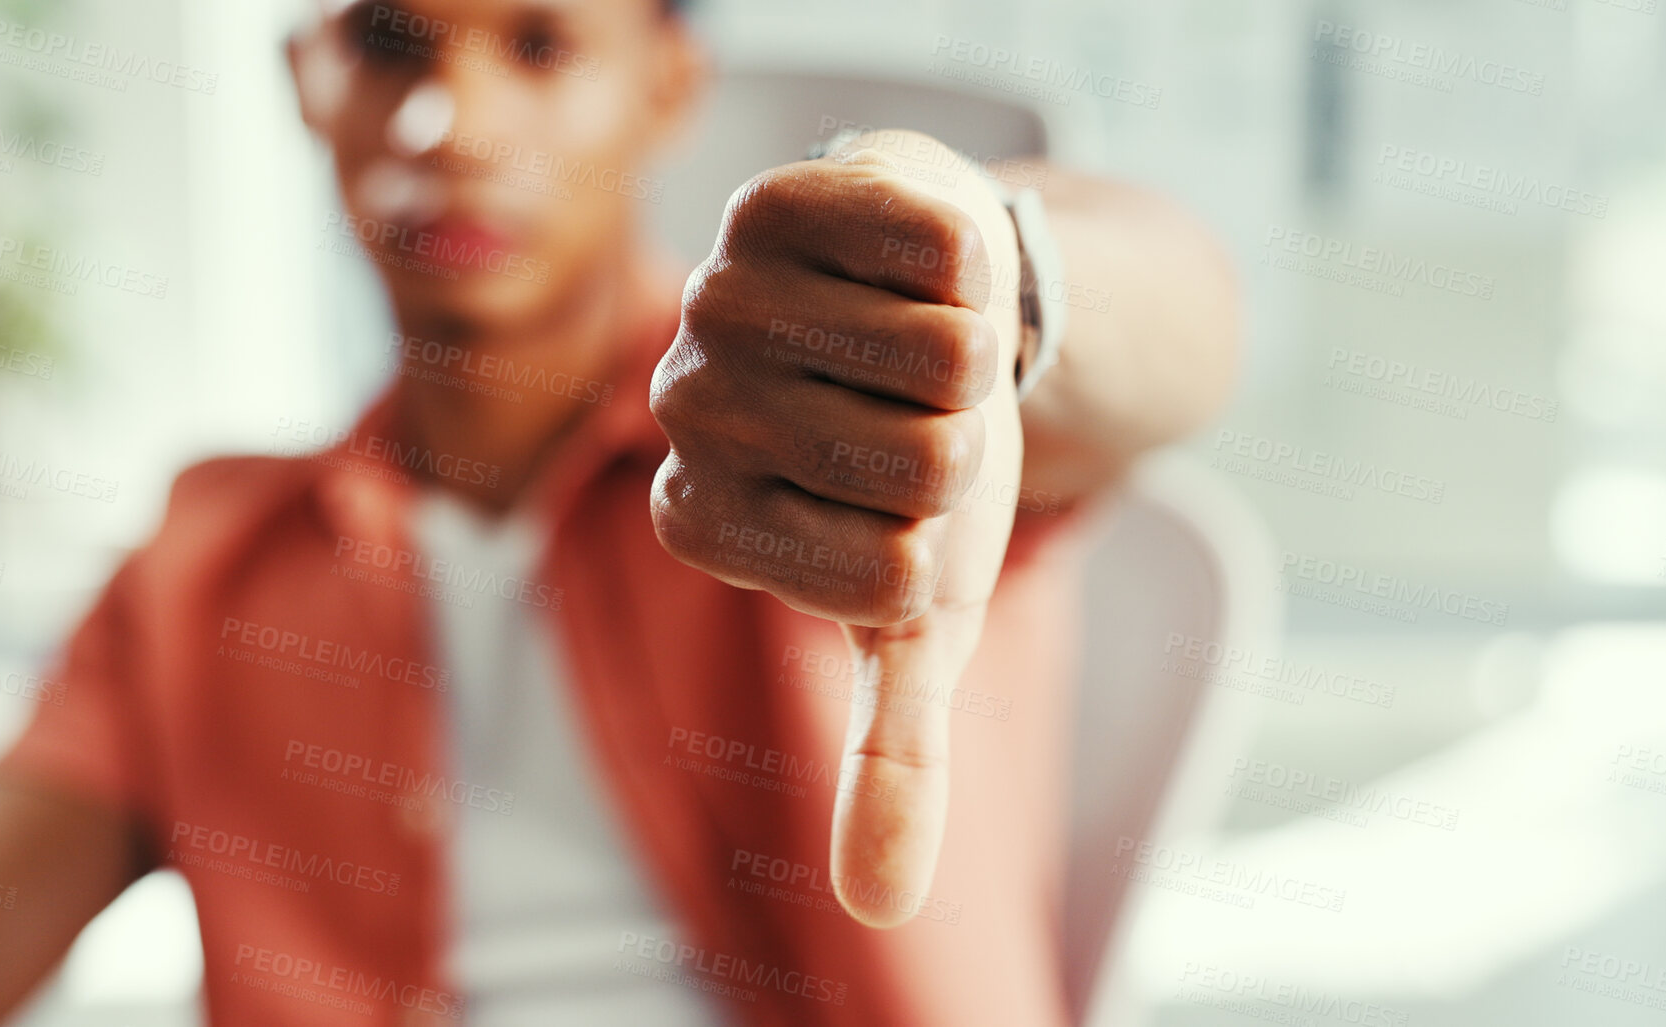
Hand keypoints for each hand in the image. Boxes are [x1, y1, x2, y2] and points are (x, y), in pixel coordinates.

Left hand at [648, 130, 1023, 926]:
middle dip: (970, 447)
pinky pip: (945, 253)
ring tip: (926, 341)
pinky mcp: (786, 194)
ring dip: (983, 357)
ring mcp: (724, 290)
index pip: (892, 576)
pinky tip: (924, 265)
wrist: (938, 304)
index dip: (945, 543)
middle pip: (924, 466)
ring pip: (945, 357)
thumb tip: (880, 910)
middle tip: (924, 414)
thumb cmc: (922, 470)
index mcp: (702, 522)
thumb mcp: (922, 615)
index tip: (903, 508)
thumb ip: (894, 756)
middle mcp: (683, 408)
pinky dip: (977, 268)